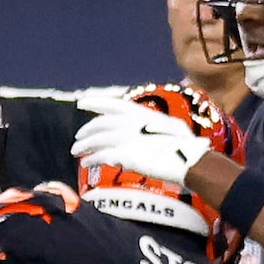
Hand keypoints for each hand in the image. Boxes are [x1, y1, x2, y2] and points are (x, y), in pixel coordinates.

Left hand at [73, 92, 212, 185]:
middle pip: (100, 124)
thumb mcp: (172, 127)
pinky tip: (86, 162)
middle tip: (78, 136)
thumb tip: (149, 131)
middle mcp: (129, 122)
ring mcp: (125, 137)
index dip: (95, 102)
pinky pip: (100, 155)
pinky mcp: (123, 154)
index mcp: (141, 113)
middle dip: (87, 130)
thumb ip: (155, 126)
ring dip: (84, 145)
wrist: (187, 159)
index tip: (82, 102)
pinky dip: (91, 158)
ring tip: (76, 151)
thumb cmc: (186, 146)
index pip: (112, 104)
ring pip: (96, 139)